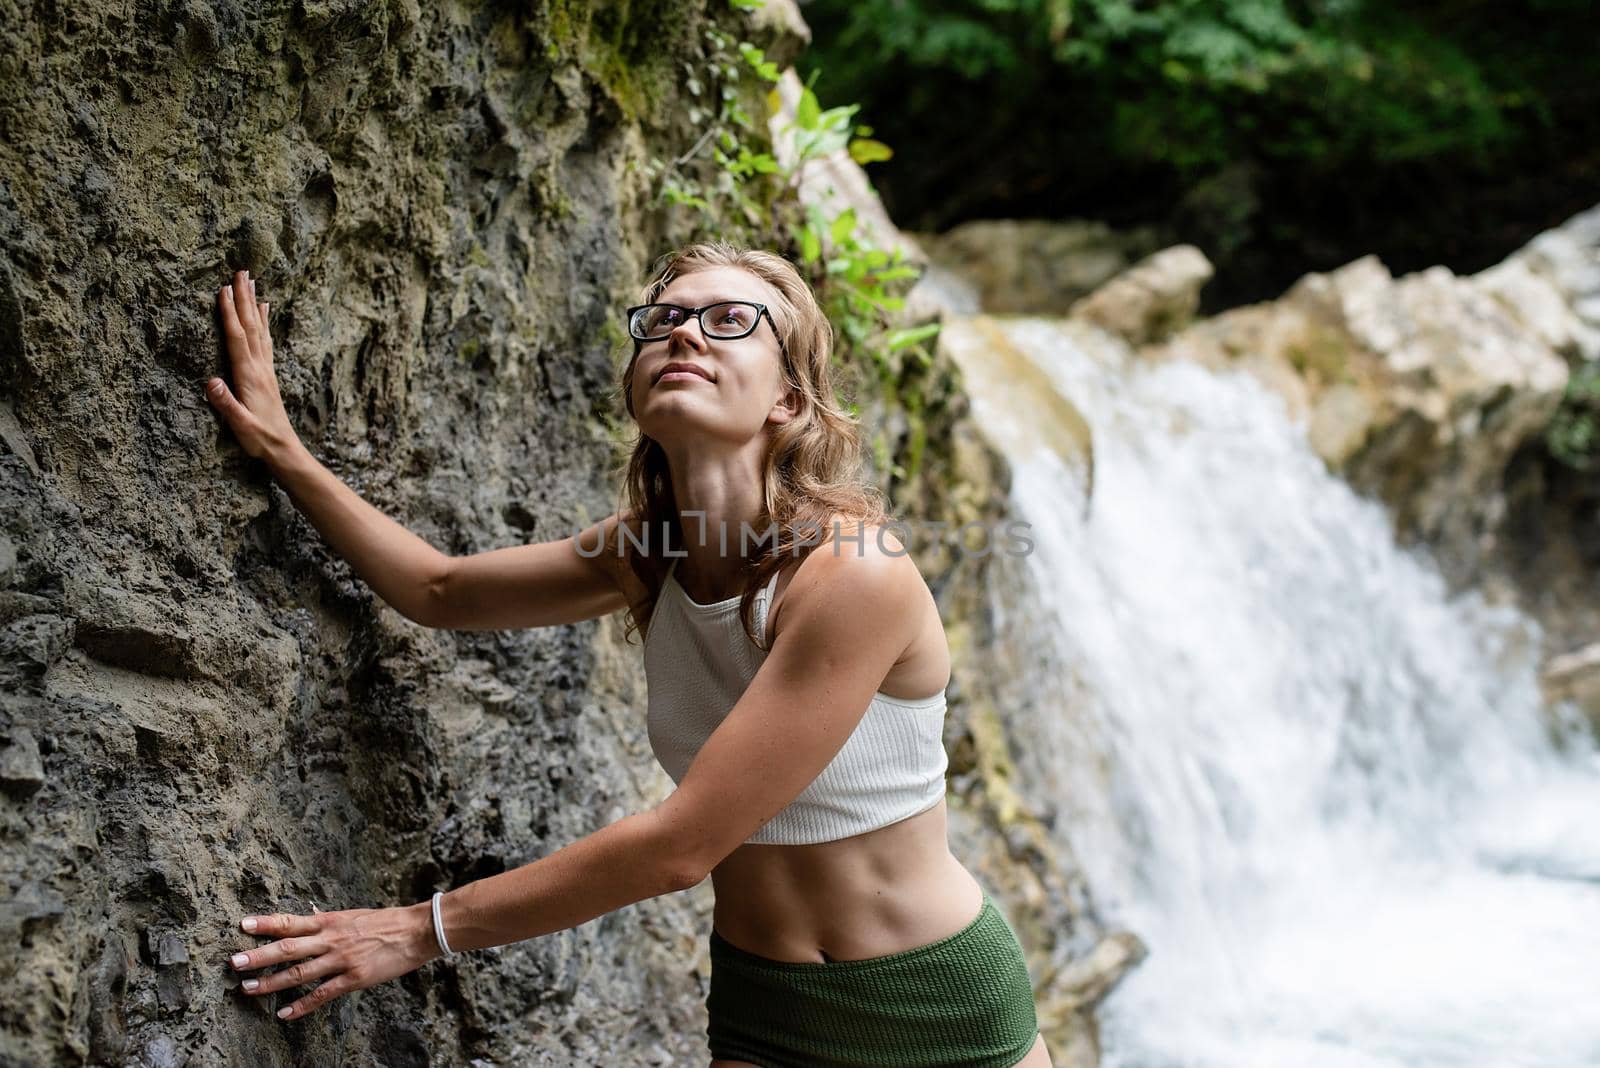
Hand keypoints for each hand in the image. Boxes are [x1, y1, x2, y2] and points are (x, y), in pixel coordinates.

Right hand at [206, 270, 301, 462]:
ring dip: (253, 304)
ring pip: (259, 329)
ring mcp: (266, 369)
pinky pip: (266, 340)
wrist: (283, 449)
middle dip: (244, 298)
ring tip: (251, 282)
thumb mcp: (240, 426)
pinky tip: (264, 310)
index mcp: (249, 376)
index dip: (229, 313)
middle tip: (241, 271)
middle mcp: (260, 367)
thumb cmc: (259, 439)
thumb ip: (226, 405)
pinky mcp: (268, 374)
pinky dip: (263, 322)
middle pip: (250, 325)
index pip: (237, 337)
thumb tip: (211, 382)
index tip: (223, 289)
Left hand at [228, 902, 437, 1020]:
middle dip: (259, 955)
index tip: (243, 925)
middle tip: (234, 962)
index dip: (266, 923)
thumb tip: (310, 915)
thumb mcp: (353, 915)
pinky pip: (322, 994)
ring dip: (271, 982)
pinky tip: (284, 1013)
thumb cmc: (385, 921)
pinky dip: (301, 1005)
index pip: (291, 921)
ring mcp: (341, 960)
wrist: (416, 931)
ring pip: (299, 972)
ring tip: (247, 988)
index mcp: (330, 921)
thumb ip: (329, 921)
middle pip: (288, 948)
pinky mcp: (353, 979)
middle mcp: (331, 940)